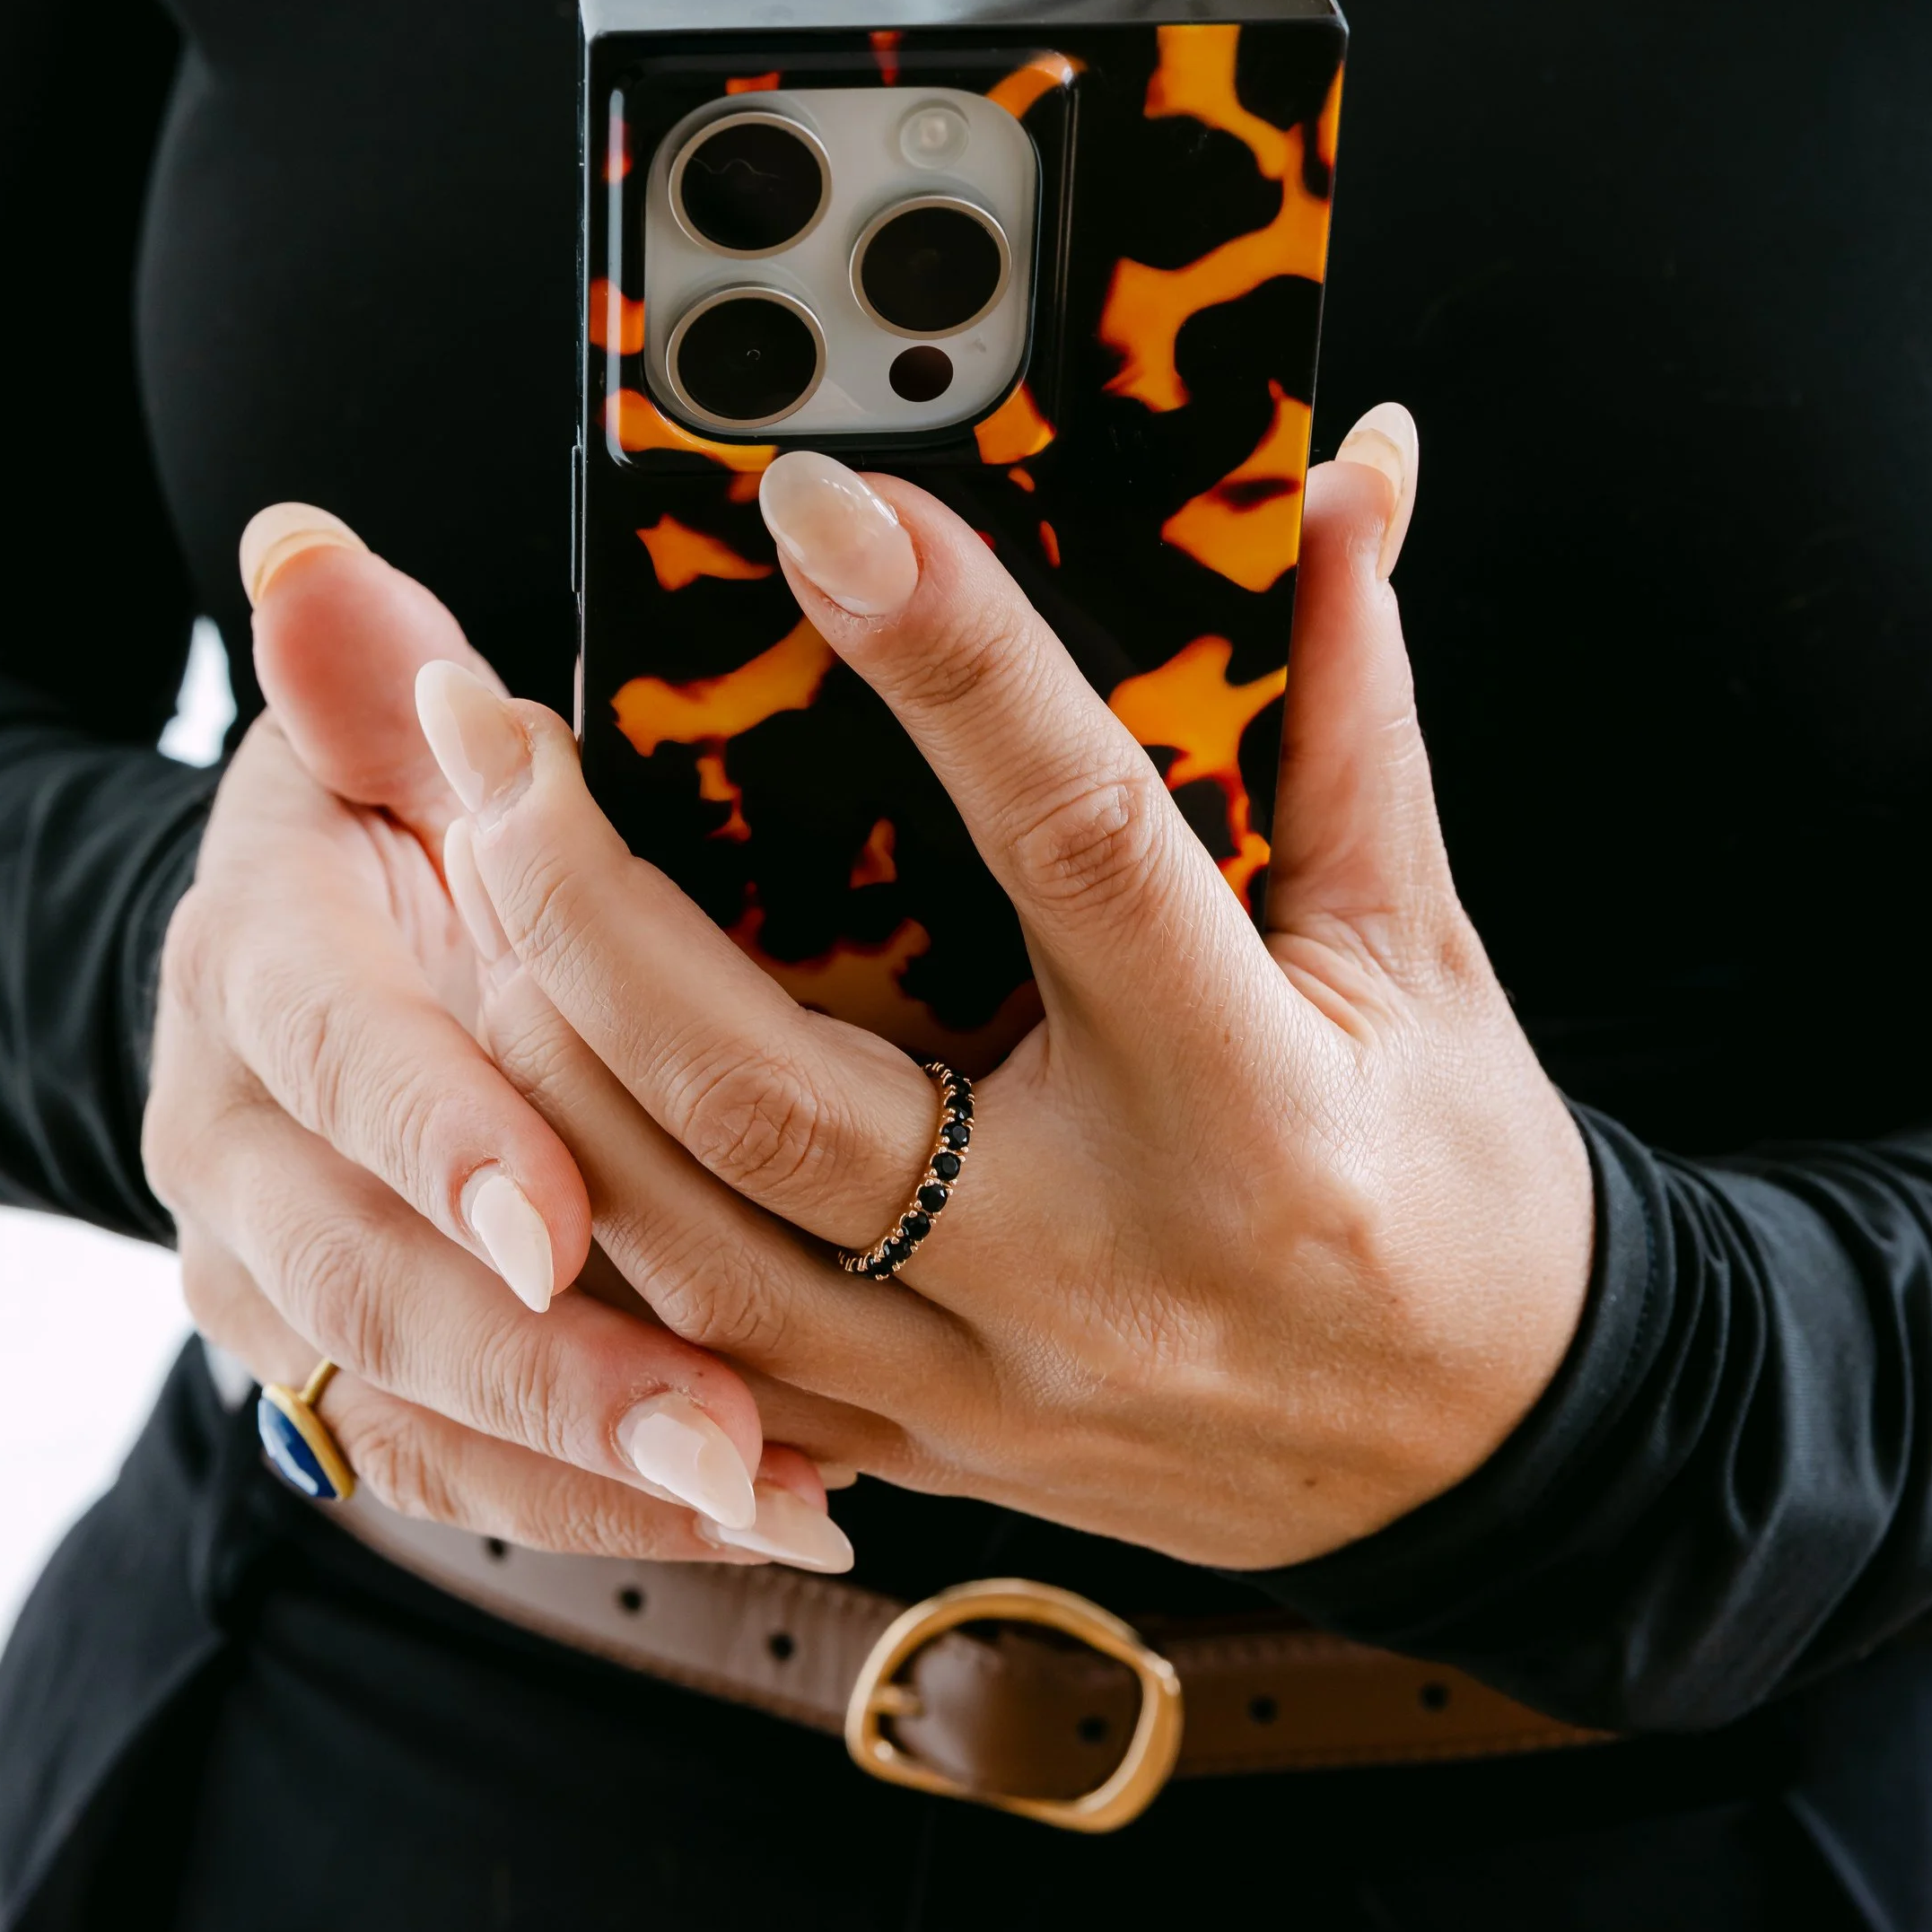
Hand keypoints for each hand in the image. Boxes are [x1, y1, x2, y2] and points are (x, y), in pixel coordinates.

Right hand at [143, 506, 845, 1566]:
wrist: (298, 973)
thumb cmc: (394, 825)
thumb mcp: (377, 737)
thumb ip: (368, 673)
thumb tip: (307, 551)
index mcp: (257, 959)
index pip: (334, 1050)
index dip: (436, 1130)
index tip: (552, 1214)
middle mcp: (235, 1138)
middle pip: (366, 1275)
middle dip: (542, 1361)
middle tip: (715, 1429)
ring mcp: (270, 1273)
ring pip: (410, 1400)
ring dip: (583, 1459)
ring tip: (766, 1491)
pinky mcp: (334, 1372)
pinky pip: (446, 1471)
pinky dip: (584, 1502)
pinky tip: (760, 1513)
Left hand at [417, 416, 1595, 1569]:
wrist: (1480, 1462)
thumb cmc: (1450, 1175)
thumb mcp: (1421, 938)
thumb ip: (1347, 701)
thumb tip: (1347, 469)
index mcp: (1249, 1104)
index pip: (1073, 842)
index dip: (947, 659)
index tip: (818, 503)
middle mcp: (1088, 1263)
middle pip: (764, 1082)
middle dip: (584, 890)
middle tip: (476, 719)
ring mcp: (976, 1386)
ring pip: (676, 1237)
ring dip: (532, 1046)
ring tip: (451, 867)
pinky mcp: (911, 1448)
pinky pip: (689, 1354)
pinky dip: (580, 1212)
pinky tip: (497, 1074)